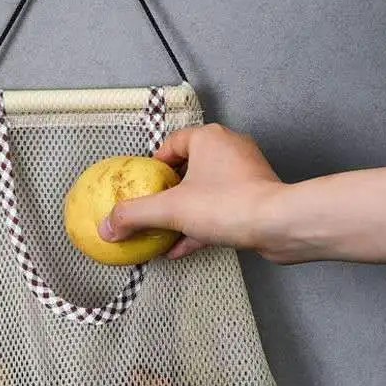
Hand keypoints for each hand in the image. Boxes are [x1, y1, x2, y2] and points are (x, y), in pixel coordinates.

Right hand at [97, 124, 284, 259]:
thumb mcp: (170, 209)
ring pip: (205, 190)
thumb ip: (134, 215)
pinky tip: (181, 247)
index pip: (172, 143)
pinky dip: (201, 225)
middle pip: (188, 167)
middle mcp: (229, 149)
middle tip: (152, 209)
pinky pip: (221, 208)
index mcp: (208, 138)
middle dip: (168, 191)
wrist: (278, 225)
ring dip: (184, 211)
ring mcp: (246, 173)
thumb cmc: (227, 204)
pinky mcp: (256, 197)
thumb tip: (106, 227)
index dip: (154, 165)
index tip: (144, 186)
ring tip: (164, 231)